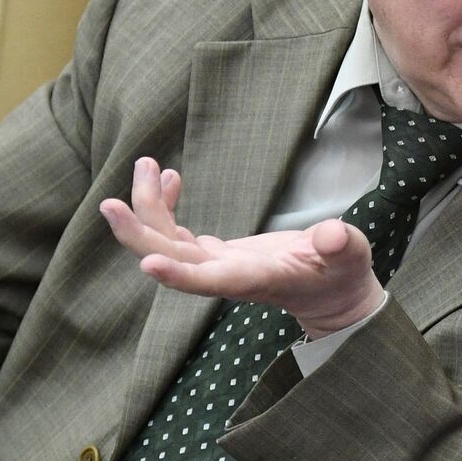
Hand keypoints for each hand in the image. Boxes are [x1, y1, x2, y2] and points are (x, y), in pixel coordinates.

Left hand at [101, 157, 384, 338]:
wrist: (331, 294)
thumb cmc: (342, 274)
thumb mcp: (350, 256)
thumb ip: (342, 244)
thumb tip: (333, 235)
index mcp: (255, 278)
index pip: (211, 282)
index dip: (179, 275)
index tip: (148, 263)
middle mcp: (227, 276)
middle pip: (171, 260)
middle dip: (139, 233)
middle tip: (111, 201)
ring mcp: (217, 266)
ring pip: (167, 244)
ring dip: (147, 210)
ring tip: (146, 166)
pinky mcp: (217, 255)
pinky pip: (177, 234)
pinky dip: (166, 208)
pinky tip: (168, 178)